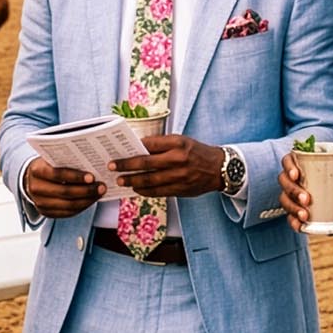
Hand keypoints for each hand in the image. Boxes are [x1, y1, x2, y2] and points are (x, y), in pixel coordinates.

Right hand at [25, 157, 104, 217]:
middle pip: (64, 192)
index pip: (57, 174)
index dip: (75, 176)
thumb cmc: (48, 165)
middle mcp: (35, 188)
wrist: (33, 178)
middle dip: (86, 190)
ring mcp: (39, 202)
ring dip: (87, 200)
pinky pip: (67, 213)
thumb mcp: (53, 158)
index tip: (92, 177)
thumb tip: (91, 162)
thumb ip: (66, 159)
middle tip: (101, 186)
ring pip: (67, 205)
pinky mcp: (46, 213)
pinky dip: (82, 207)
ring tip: (99, 193)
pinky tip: (91, 200)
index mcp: (36, 170)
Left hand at [108, 135, 224, 197]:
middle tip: (112, 166)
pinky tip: (136, 189)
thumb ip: (162, 144)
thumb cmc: (197, 152)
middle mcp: (178, 160)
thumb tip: (139, 149)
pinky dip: (145, 191)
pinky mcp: (181, 190)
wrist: (220, 169)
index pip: (150, 144)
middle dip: (126, 166)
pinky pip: (158, 192)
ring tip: (121, 181)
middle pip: (146, 164)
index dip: (133, 148)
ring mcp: (180, 176)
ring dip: (133, 181)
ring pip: (150, 181)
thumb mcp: (182, 141)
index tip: (120, 150)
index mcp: (178, 144)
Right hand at [279, 151, 332, 230]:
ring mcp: (291, 195)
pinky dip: (293, 222)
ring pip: (284, 200)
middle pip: (284, 182)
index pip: (288, 161)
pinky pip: (289, 216)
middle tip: (306, 199)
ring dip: (293, 208)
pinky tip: (300, 225)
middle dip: (293, 191)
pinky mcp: (294, 210)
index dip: (289, 167)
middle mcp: (291, 179)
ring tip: (305, 215)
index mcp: (299, 164)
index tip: (296, 175)